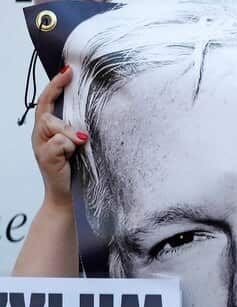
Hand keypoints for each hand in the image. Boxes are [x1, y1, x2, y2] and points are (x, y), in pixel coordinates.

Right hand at [30, 66, 85, 208]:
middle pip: (49, 113)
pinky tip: (72, 159)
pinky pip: (62, 143)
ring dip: (72, 138)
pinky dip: (71, 150)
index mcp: (46, 128)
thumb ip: (75, 128)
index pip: (47, 100)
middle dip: (64, 116)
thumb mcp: (76, 144)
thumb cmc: (73, 168)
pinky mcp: (45, 156)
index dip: (56, 84)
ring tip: (78, 151)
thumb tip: (84, 121)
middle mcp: (40, 134)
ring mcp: (40, 145)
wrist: (66, 195)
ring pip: (56, 127)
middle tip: (78, 122)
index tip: (69, 70)